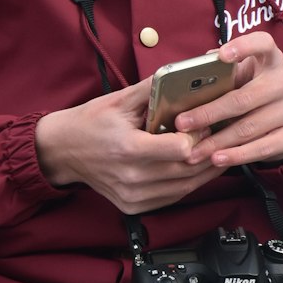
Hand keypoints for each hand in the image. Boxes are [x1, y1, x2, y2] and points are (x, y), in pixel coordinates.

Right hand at [35, 79, 224, 215]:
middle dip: (209, 151)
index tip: (201, 123)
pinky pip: (173, 197)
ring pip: (186, 187)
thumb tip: (185, 75)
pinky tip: (195, 168)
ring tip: (216, 151)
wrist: (62, 151)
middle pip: (188, 169)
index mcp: (128, 148)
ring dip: (205, 170)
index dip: (197, 135)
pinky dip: (188, 182)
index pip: (181, 149)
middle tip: (220, 135)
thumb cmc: (90, 122)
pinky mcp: (135, 207)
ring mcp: (134, 196)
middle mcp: (132, 177)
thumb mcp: (120, 100)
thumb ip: (154, 89)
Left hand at [177, 32, 282, 168]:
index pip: (263, 43)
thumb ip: (216, 77)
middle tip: (182, 124)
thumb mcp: (235, 82)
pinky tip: (217, 159)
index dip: (244, 46)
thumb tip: (184, 79)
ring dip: (217, 141)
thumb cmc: (246, 95)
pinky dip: (237, 155)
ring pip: (250, 127)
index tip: (221, 56)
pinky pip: (263, 147)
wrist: (279, 125)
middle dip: (209, 113)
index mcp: (270, 60)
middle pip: (245, 97)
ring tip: (193, 151)